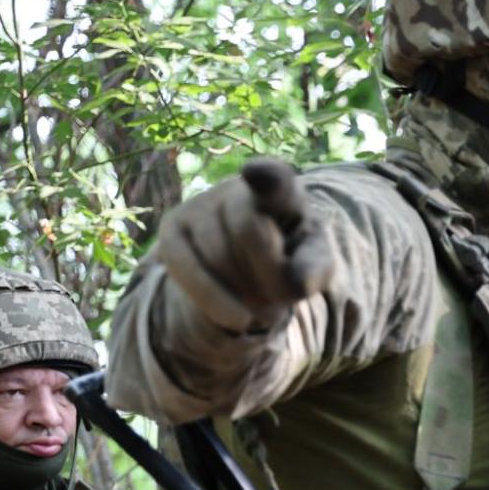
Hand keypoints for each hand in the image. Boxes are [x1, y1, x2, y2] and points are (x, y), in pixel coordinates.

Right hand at [156, 157, 332, 318]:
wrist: (254, 272)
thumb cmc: (292, 261)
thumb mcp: (314, 264)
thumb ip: (316, 269)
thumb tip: (299, 284)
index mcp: (283, 190)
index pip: (275, 178)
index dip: (266, 176)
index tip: (255, 173)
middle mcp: (237, 188)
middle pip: (249, 230)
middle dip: (269, 273)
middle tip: (283, 296)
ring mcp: (200, 204)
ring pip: (217, 254)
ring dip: (244, 292)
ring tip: (262, 302)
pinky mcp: (172, 228)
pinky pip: (183, 266)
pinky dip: (211, 298)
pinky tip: (236, 316)